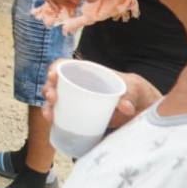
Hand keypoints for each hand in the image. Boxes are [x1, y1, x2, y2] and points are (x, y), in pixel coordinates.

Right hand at [43, 63, 160, 129]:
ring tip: (50, 115)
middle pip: (56, 83)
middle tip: (52, 98)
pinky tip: (52, 122)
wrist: (138, 108)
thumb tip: (125, 106)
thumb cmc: (133, 92)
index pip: (65, 65)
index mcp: (88, 72)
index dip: (55, 68)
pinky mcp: (78, 113)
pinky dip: (54, 117)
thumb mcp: (134, 90)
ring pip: (55, 99)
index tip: (52, 76)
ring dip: (48, 105)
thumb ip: (130, 96)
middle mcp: (78, 84)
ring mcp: (76, 99)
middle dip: (49, 89)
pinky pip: (61, 113)